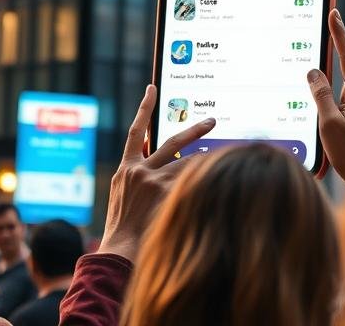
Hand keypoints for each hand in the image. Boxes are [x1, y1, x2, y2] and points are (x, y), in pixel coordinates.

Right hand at [98, 85, 214, 260]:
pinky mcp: (166, 195)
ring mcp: (153, 182)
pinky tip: (221, 187)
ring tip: (227, 158)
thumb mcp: (123, 201)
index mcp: (125, 171)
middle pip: (172, 142)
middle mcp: (139, 171)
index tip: (152, 89)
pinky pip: (192, 185)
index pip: (136, 132)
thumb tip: (162, 170)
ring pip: (188, 165)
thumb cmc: (123, 234)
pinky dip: (205, 185)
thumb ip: (139, 182)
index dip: (144, 108)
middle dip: (194, 130)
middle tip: (212, 120)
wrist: (117, 254)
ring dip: (207, 163)